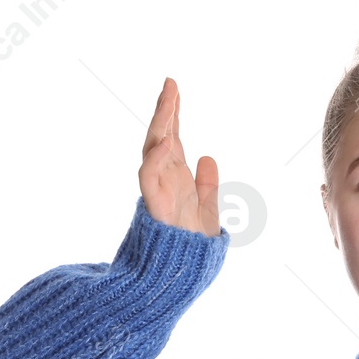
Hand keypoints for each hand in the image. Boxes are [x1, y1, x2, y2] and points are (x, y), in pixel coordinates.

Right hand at [138, 77, 221, 235]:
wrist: (183, 274)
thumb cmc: (191, 246)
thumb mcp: (208, 210)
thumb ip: (207, 185)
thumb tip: (208, 158)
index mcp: (176, 177)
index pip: (173, 137)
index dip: (172, 113)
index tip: (173, 87)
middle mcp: (165, 179)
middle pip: (161, 137)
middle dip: (164, 111)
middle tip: (170, 84)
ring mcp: (158, 190)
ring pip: (154, 151)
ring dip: (160, 126)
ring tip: (169, 102)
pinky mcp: (155, 206)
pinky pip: (150, 178)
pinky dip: (156, 159)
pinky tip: (167, 142)